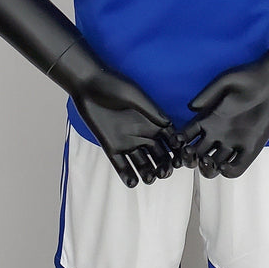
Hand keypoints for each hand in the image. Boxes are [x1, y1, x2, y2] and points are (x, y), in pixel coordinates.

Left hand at [48, 39, 182, 187]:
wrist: (88, 86)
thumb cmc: (113, 85)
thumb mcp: (134, 95)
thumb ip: (150, 110)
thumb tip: (169, 124)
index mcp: (151, 121)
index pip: (169, 139)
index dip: (176, 150)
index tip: (180, 160)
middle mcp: (141, 133)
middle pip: (158, 155)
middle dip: (163, 165)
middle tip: (164, 173)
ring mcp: (126, 141)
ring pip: (141, 163)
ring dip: (147, 172)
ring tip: (150, 178)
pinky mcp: (111, 146)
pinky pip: (120, 165)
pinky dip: (127, 174)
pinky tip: (132, 182)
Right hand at [179, 37, 268, 178]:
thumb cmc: (248, 78)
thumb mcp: (224, 81)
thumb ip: (207, 93)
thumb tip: (191, 108)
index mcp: (208, 118)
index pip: (186, 135)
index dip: (179, 141)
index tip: (178, 142)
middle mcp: (217, 133)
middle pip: (196, 155)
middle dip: (189, 159)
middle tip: (192, 155)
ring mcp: (233, 143)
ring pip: (213, 166)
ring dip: (206, 169)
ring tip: (209, 160)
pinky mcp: (250, 149)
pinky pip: (236, 168)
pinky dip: (228, 171)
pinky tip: (225, 164)